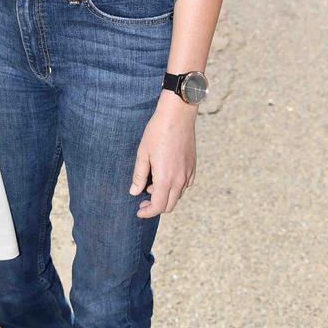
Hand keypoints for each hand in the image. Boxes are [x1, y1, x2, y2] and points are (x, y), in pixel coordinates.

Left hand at [129, 92, 196, 217]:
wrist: (177, 115)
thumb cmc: (157, 132)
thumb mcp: (143, 153)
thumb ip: (139, 175)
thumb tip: (134, 192)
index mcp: (165, 178)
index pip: (158, 206)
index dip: (147, 212)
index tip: (139, 211)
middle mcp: (179, 180)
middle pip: (169, 205)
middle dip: (156, 207)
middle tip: (143, 201)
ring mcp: (188, 173)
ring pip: (178, 195)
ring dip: (165, 196)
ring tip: (151, 185)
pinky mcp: (193, 166)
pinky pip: (186, 185)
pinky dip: (176, 188)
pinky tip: (166, 177)